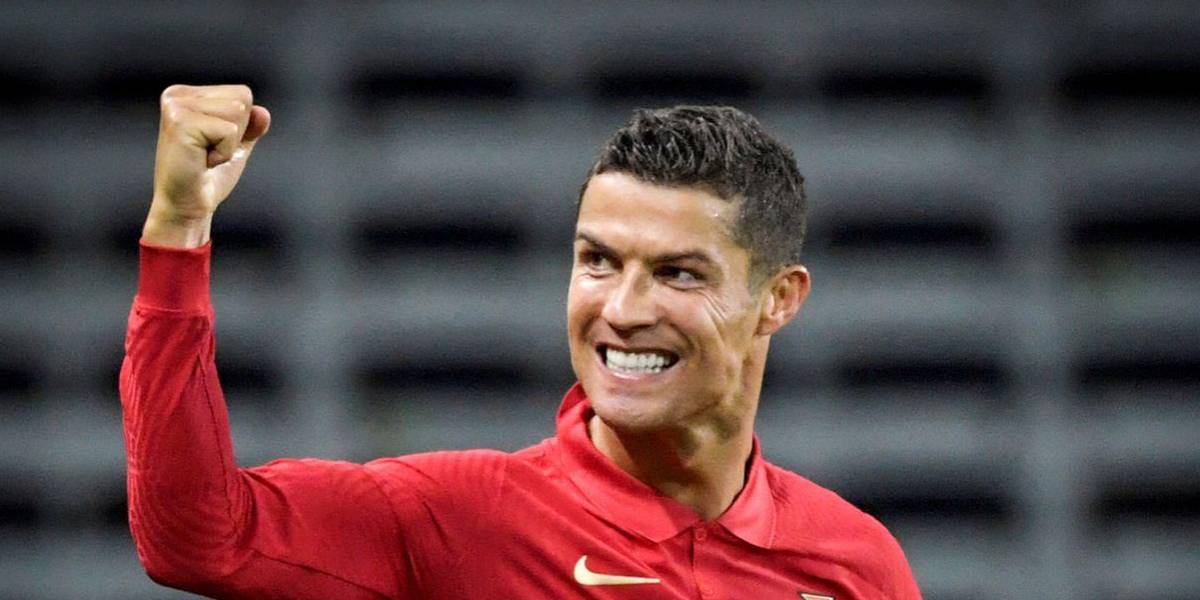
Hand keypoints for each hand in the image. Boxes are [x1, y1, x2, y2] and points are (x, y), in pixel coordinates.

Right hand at [143, 84, 270, 247]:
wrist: (187, 206)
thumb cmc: (207, 177)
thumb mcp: (235, 146)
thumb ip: (250, 126)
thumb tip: (263, 112)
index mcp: (187, 95)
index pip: (242, 93)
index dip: (240, 126)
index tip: (213, 144)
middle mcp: (177, 95)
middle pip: (241, 99)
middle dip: (235, 133)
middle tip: (208, 153)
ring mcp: (176, 106)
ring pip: (237, 112)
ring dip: (229, 143)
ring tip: (204, 157)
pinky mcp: (180, 122)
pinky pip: (229, 131)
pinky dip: (223, 152)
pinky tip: (202, 162)